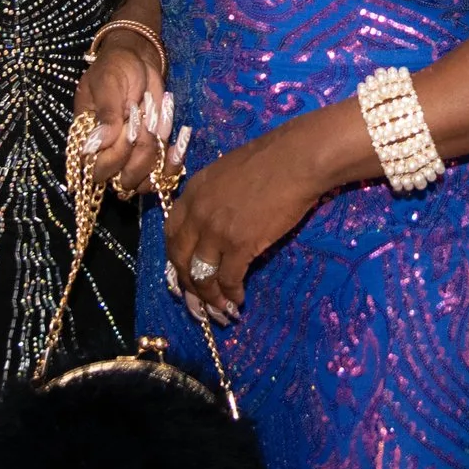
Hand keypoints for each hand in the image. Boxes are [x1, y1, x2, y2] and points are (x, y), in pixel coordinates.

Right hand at [73, 31, 165, 196]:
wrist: (138, 60)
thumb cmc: (116, 68)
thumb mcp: (108, 83)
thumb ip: (106, 113)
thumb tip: (96, 143)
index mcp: (87, 141)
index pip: (98, 170)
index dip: (117, 155)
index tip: (131, 125)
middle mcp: (107, 155)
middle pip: (124, 181)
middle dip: (141, 152)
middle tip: (146, 118)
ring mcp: (131, 157)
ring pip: (145, 180)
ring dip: (158, 152)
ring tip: (158, 117)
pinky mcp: (152, 154)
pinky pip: (163, 175)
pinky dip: (173, 161)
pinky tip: (180, 139)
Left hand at [163, 122, 326, 326]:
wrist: (297, 159)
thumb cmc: (271, 160)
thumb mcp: (227, 173)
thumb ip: (213, 198)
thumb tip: (216, 223)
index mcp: (193, 193)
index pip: (171, 234)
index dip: (176, 258)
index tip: (183, 273)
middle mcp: (197, 213)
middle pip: (180, 259)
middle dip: (187, 285)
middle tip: (198, 302)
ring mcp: (216, 230)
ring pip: (201, 276)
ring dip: (209, 298)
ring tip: (220, 309)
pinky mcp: (239, 244)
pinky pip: (228, 279)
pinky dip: (232, 294)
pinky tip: (239, 301)